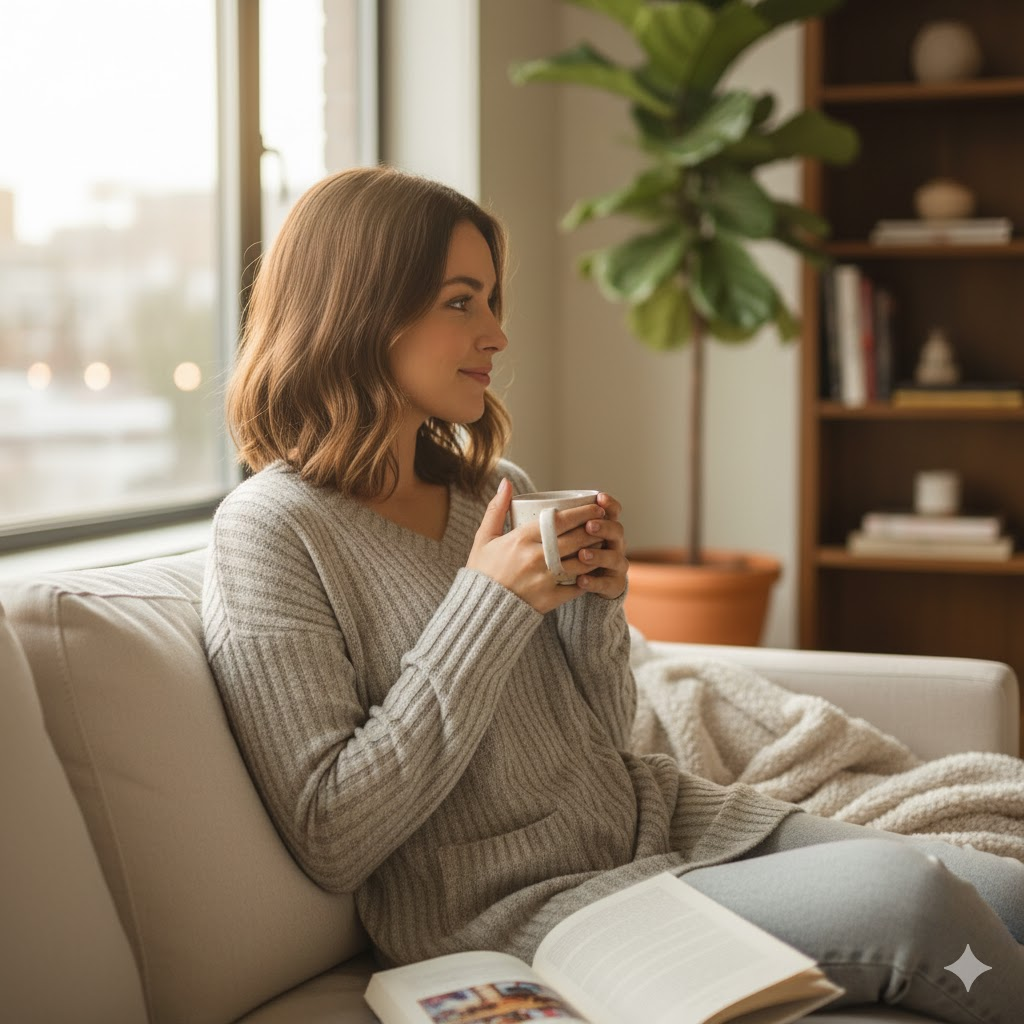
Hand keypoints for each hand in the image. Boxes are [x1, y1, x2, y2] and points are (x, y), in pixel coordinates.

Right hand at [467, 479, 602, 613]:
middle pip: (576, 538)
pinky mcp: (550, 599)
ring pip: (581, 561)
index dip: (582, 512)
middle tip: (604, 523)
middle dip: (594, 529)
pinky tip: (593, 570)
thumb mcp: (484, 538)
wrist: (479, 611)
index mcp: (520, 539)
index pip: (560, 520)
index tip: (594, 507)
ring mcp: (544, 579)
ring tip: (602, 544)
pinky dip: (588, 577)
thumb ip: (496, 509)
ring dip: (595, 552)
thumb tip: (505, 482)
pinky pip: (577, 586)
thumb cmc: (483, 572)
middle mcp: (535, 557)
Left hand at [573, 491, 628, 599]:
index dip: (609, 504)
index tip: (600, 498)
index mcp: (606, 527)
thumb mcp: (568, 535)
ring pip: (614, 558)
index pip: (613, 511)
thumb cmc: (572, 552)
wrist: (588, 581)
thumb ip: (564, 522)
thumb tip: (539, 504)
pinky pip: (607, 583)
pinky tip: (581, 580)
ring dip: (598, 555)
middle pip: (617, 531)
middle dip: (604, 527)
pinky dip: (594, 582)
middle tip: (589, 526)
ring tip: (582, 555)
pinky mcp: (614, 584)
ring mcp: (616, 565)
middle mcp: (615, 543)